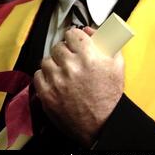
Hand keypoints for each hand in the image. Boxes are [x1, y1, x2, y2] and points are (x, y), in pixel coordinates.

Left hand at [33, 27, 123, 146]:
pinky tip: (55, 81)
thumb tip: (89, 30)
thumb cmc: (109, 96)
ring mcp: (57, 81)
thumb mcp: (117, 63)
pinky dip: (45, 77)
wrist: (102, 124)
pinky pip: (38, 75)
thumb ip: (106, 41)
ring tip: (62, 72)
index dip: (73, 37)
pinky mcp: (47, 95)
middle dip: (64, 51)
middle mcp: (71, 66)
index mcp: (88, 56)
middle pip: (58, 46)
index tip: (74, 42)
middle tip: (70, 60)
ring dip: (54, 64)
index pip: (72, 33)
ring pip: (46, 60)